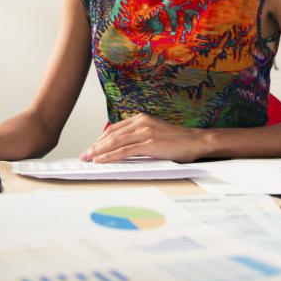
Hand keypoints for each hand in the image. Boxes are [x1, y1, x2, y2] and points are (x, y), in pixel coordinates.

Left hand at [80, 113, 206, 163]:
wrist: (195, 141)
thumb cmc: (177, 141)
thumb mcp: (154, 134)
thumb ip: (139, 137)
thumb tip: (122, 148)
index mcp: (141, 119)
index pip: (115, 129)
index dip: (100, 139)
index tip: (92, 147)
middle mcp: (141, 122)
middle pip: (112, 134)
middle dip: (96, 145)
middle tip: (84, 155)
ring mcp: (145, 132)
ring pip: (116, 142)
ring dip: (99, 151)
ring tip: (88, 158)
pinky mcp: (149, 143)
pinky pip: (125, 151)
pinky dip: (110, 156)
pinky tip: (101, 160)